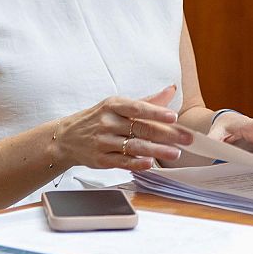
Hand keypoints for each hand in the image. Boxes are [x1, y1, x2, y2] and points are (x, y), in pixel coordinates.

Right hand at [51, 85, 194, 171]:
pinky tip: (151, 163)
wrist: (66, 138)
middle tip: (186, 138)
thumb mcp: (117, 105)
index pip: (137, 108)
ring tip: (175, 153)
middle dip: (166, 134)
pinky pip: (122, 162)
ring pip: (134, 146)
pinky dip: (137, 163)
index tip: (174, 117)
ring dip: (157, 150)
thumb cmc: (98, 118)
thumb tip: (171, 90)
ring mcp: (103, 142)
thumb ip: (147, 101)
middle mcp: (108, 122)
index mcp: (113, 105)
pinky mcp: (101, 159)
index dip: (157, 112)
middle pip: (141, 128)